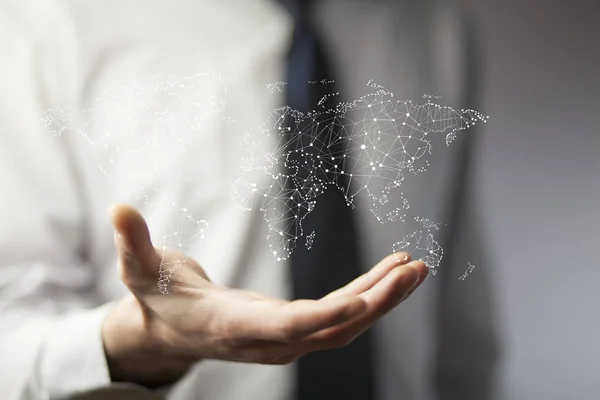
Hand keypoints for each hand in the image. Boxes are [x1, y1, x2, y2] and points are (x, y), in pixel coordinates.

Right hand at [102, 204, 427, 386]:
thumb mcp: (139, 272)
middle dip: (376, 301)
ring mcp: (286, 337)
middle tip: (414, 268)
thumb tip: (118, 207)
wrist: (170, 333)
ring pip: (345, 325)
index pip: (288, 327)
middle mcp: (269, 339)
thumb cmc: (157, 301)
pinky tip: (389, 273)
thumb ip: (133, 243)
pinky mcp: (295, 328)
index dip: (326, 316)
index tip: (367, 299)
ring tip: (416, 267)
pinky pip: (339, 315)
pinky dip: (368, 296)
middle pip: (333, 329)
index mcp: (236, 326)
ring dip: (383, 298)